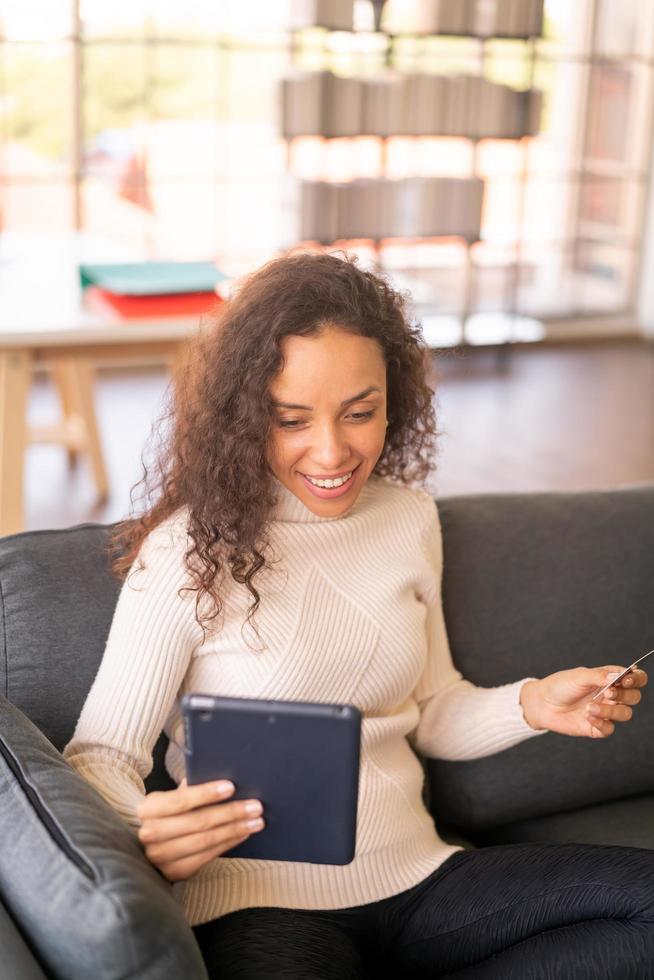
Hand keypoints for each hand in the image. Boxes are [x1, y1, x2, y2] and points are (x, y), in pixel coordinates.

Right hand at [136, 778, 263, 881]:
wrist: (153, 846)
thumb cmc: (170, 814)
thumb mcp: (173, 798)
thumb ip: (190, 788)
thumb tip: (220, 774)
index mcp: (148, 808)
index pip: (179, 800)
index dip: (206, 794)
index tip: (231, 787)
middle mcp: (150, 834)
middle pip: (197, 822)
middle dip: (230, 813)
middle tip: (255, 807)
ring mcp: (160, 857)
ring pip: (204, 841)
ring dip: (234, 830)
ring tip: (256, 822)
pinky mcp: (173, 873)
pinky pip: (206, 857)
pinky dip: (227, 844)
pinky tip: (242, 834)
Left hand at [520, 666, 647, 738]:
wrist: (542, 704)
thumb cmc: (560, 686)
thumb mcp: (578, 676)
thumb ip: (599, 676)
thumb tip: (619, 675)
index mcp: (609, 678)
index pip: (635, 678)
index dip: (636, 679)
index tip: (624, 681)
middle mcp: (611, 695)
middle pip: (634, 697)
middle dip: (625, 696)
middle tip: (608, 693)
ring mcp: (605, 712)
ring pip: (625, 714)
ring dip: (611, 711)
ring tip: (590, 707)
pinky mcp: (597, 727)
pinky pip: (610, 728)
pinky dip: (601, 723)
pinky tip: (587, 717)